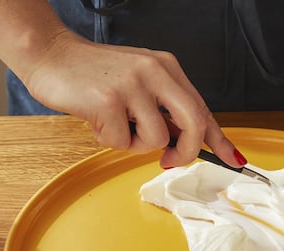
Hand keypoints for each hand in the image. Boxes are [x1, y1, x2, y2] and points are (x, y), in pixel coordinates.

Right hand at [24, 31, 241, 168]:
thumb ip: (162, 106)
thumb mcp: (138, 81)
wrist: (50, 55)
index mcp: (166, 67)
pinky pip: (123, 142)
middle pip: (193, 123)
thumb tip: (184, 143)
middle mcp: (155, 71)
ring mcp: (133, 85)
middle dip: (186, 151)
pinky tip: (97, 121)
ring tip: (115, 125)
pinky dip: (110, 140)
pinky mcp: (109, 101)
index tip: (233, 158)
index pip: (202, 107)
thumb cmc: (93, 75)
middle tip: (169, 161)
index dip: (218, 138)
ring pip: (156, 140)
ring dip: (134, 144)